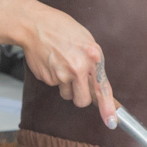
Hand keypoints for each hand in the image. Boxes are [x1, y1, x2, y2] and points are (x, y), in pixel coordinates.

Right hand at [18, 2, 117, 127]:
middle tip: (76, 82)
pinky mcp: (47, 78)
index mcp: (93, 57)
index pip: (102, 88)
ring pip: (67, 94)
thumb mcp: (86, 40)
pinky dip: (53, 77)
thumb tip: (97, 84)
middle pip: (82, 100)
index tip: (111, 122)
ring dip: (66, 85)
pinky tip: (51, 61)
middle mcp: (78, 68)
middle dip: (80, 97)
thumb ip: (94, 63)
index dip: (107, 108)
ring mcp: (61, 75)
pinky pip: (54, 85)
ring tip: (61, 64)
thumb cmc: (61, 28)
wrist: (34, 25)